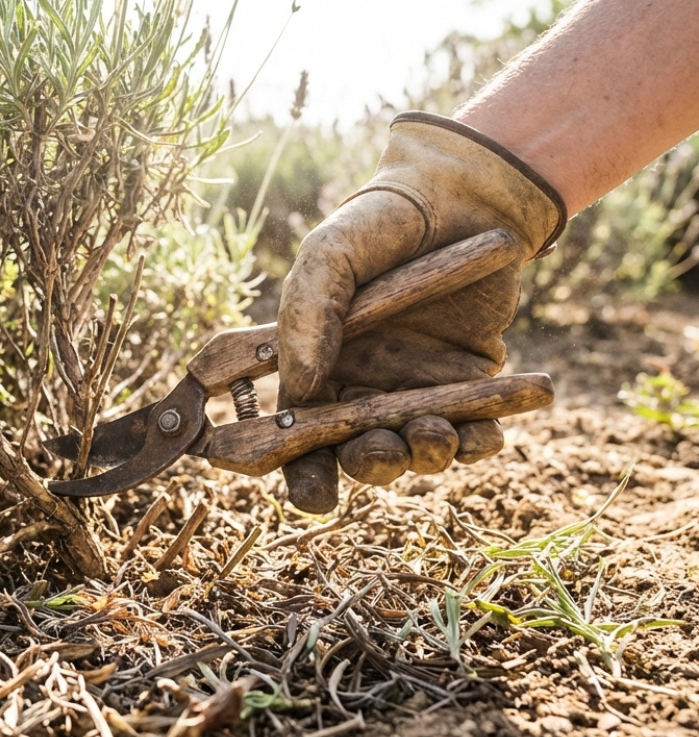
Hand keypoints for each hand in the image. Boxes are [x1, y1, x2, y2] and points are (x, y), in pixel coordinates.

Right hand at [277, 112, 565, 512]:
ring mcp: (416, 390)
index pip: (297, 439)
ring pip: (416, 451)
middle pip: (357, 456)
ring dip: (424, 456)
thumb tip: (307, 386)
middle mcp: (362, 388)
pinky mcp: (469, 384)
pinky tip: (485, 431)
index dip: (302, 476)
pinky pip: (473, 431)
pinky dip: (479, 443)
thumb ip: (307, 314)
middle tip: (380, 446)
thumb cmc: (382, 223)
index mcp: (315, 368)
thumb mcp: (328, 254)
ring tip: (436, 430)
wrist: (465, 195)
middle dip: (370, 466)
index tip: (315, 494)